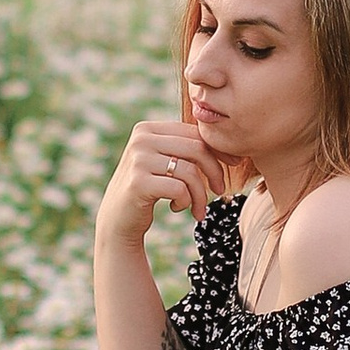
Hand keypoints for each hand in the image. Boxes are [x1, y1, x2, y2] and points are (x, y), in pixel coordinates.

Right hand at [98, 114, 220, 247]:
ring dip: (200, 194)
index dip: (217, 150)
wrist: (118, 220)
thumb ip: (184, 147)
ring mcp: (138, 159)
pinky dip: (186, 202)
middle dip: (215, 172)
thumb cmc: (148, 189)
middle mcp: (141, 139)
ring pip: (190, 171)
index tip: (232, 165)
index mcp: (148, 129)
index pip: (194, 132)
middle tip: (220, 191)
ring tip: (198, 208)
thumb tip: (228, 144)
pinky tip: (177, 208)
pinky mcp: (139, 182)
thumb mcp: (163, 162)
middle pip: (196, 148)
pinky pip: (179, 189)